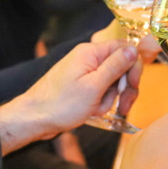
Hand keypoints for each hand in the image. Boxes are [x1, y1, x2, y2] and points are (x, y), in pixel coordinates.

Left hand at [0, 34, 152, 152]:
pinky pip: (100, 90)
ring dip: (110, 98)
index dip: (133, 67)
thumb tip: (134, 49)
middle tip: (123, 106)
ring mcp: (84, 72)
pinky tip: (92, 111)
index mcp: (90, 52)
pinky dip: (100, 102)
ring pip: (111, 81)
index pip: (124, 49)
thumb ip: (115, 66)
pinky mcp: (81, 84)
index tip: (133, 85)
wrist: (33, 120)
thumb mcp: (94, 87)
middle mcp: (88, 58)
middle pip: (120, 66)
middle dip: (123, 87)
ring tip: (96, 110)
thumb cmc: (60, 105)